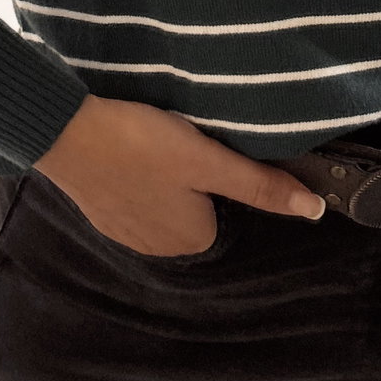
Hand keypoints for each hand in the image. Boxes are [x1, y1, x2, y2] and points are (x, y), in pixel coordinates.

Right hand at [33, 94, 325, 256]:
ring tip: (151, 141)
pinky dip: (134, 172)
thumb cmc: (141, 145)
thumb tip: (315, 209)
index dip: (221, 172)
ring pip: (163, 199)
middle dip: (192, 174)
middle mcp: (159, 247)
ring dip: (162, 173)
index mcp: (192, 240)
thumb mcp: (209, 162)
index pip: (229, 205)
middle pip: (196, 204)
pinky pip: (134, 193)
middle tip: (177, 139)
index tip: (206, 146)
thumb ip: (261, 185)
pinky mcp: (100, 210)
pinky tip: (128, 148)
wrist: (64, 133)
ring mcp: (125, 232)